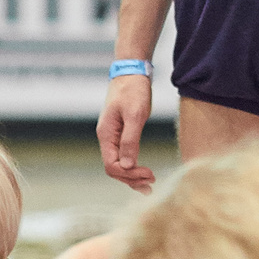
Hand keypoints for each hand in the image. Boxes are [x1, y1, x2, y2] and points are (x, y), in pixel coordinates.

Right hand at [96, 74, 155, 192]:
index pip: (112, 166)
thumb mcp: (135, 114)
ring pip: (118, 165)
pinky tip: (143, 173)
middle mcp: (107, 138)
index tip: (149, 174)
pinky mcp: (121, 134)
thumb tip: (126, 165)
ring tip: (149, 185)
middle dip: (132, 178)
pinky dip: (133, 167)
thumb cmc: (133, 90)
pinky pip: (123, 156)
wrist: (132, 72)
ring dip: (132, 176)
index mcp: (106, 134)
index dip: (130, 174)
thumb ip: (130, 140)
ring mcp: (113, 137)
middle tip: (152, 183)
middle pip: (114, 169)